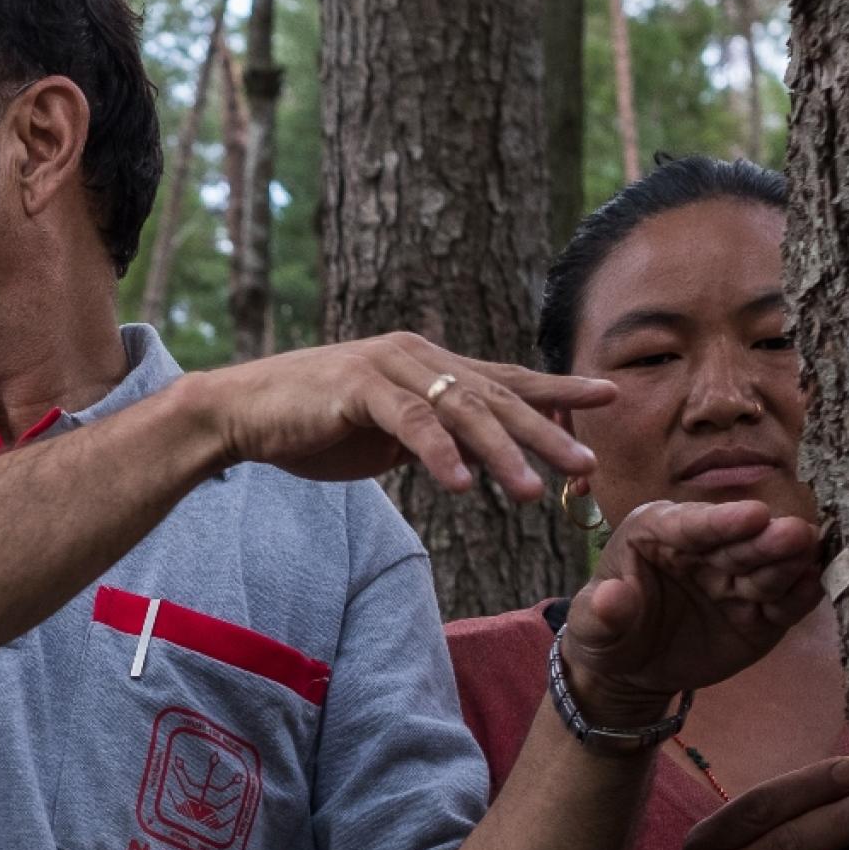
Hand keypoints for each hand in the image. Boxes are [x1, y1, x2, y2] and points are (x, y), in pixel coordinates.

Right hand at [183, 332, 615, 498]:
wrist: (240, 412)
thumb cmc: (312, 425)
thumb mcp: (386, 434)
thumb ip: (432, 436)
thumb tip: (479, 458)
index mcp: (426, 365)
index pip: (504, 376)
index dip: (556, 387)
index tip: (608, 396)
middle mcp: (414, 357)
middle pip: (494, 396)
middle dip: (546, 430)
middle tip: (586, 463)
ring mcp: (386, 368)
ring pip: (460, 410)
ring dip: (501, 453)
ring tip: (532, 492)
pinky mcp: (356, 388)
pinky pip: (411, 425)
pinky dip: (440, 456)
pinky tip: (463, 486)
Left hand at [561, 500, 822, 716]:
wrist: (632, 670)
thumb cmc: (607, 632)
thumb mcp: (592, 628)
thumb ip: (602, 613)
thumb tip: (611, 598)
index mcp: (657, 532)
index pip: (691, 524)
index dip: (722, 521)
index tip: (753, 515)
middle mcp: (704, 548)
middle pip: (740, 541)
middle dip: (767, 538)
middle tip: (797, 534)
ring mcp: (737, 579)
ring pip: (769, 568)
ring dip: (791, 562)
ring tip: (812, 556)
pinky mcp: (763, 613)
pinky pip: (786, 604)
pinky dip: (802, 597)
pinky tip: (816, 587)